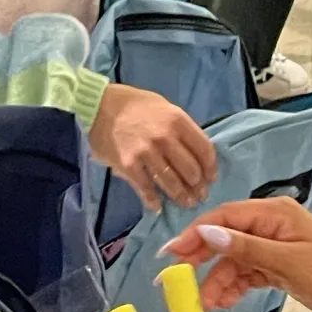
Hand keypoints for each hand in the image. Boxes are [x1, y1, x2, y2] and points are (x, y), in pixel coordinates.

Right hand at [89, 83, 216, 212]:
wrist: (101, 104)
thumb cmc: (136, 104)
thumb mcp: (166, 108)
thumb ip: (181, 130)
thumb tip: (195, 154)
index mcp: (178, 121)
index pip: (204, 150)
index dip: (210, 168)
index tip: (211, 178)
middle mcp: (165, 138)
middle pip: (191, 170)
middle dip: (197, 186)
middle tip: (199, 195)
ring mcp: (147, 153)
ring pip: (172, 182)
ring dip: (181, 196)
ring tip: (186, 203)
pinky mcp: (129, 165)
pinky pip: (146, 188)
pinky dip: (153, 200)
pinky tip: (158, 206)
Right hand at [163, 196, 311, 311]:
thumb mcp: (287, 262)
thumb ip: (246, 248)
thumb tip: (207, 232)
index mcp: (275, 214)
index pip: (225, 217)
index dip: (196, 233)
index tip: (171, 254)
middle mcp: (271, 226)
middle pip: (226, 238)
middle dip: (202, 260)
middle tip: (178, 281)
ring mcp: (275, 248)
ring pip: (235, 261)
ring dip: (218, 281)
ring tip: (206, 304)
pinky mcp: (279, 268)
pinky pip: (248, 274)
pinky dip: (234, 287)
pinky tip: (223, 302)